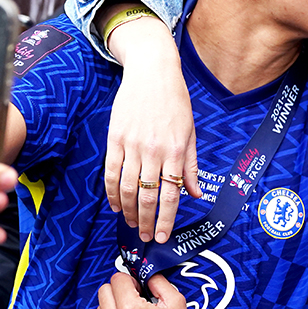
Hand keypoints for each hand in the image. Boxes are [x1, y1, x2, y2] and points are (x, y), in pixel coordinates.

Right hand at [104, 16, 201, 242]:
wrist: (152, 71)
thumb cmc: (176, 101)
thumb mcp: (191, 132)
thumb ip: (191, 165)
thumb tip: (195, 194)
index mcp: (176, 150)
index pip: (170, 194)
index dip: (165, 219)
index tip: (162, 236)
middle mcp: (154, 150)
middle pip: (147, 196)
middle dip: (145, 221)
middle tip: (144, 237)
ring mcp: (132, 144)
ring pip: (128, 187)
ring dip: (128, 210)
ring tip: (130, 224)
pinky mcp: (115, 137)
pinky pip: (112, 171)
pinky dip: (112, 191)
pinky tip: (115, 204)